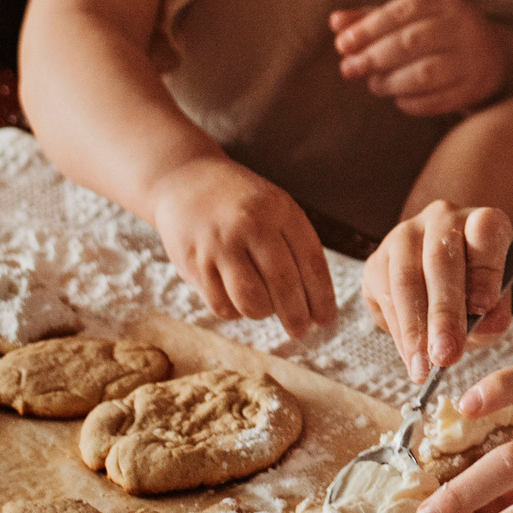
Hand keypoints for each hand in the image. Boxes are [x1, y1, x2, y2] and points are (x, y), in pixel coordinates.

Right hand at [146, 156, 337, 336]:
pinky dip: (234, 311)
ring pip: (251, 301)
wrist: (185, 181)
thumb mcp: (276, 208)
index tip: (327, 320)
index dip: (322, 296)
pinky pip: (221, 305)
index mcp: (280, 211)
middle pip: (283, 285)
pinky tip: (237, 300)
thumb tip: (316, 303)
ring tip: (265, 308)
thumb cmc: (242, 203)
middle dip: (297, 315)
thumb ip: (296, 246)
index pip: (311, 261)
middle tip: (301, 331)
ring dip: (263, 313)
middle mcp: (250, 226)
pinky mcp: (193, 263)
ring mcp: (219, 245)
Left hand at [333, 0, 506, 116]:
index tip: (342, 44)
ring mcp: (473, 58)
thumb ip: (372, 19)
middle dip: (373, 57)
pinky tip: (400, 98)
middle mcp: (462, 26)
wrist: (492, 57)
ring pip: (424, 74)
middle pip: (411, 42)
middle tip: (348, 69)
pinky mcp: (475, 87)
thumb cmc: (438, 34)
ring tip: (375, 85)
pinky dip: (411, 102)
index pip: (402, 10)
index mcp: (443, 2)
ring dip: (390, 82)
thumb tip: (335, 22)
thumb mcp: (410, 19)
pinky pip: (437, 100)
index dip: (369, 28)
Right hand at [363, 198, 512, 378]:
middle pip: (441, 261)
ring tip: (424, 366)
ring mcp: (405, 235)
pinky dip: (398, 332)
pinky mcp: (377, 259)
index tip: (484, 306)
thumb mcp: (496, 301)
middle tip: (447, 354)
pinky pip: (383, 295)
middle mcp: (443, 219)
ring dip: (414, 328)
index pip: (485, 231)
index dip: (484, 268)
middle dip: (444, 313)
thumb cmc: (475, 288)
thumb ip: (495, 314)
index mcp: (482, 221)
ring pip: (406, 278)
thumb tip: (483, 324)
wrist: (440, 275)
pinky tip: (410, 357)